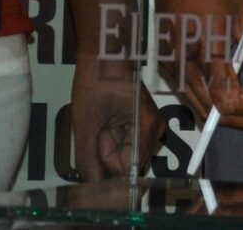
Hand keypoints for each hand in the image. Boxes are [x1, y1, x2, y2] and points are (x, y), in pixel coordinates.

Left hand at [67, 37, 163, 180]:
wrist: (102, 52)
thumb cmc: (95, 83)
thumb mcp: (85, 125)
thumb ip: (88, 162)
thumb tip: (90, 190)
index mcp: (148, 130)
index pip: (128, 170)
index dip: (106, 163)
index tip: (96, 139)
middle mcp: (157, 131)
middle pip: (128, 163)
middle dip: (107, 152)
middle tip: (98, 126)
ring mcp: (153, 125)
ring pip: (126, 153)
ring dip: (108, 144)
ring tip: (101, 120)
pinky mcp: (145, 121)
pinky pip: (128, 142)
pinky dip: (112, 137)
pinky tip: (106, 119)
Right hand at [151, 0, 242, 131]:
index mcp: (206, 52)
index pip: (228, 102)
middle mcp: (183, 66)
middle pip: (214, 113)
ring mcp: (171, 65)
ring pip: (200, 107)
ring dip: (231, 115)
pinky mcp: (166, 60)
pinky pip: (190, 93)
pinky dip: (213, 101)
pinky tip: (234, 93)